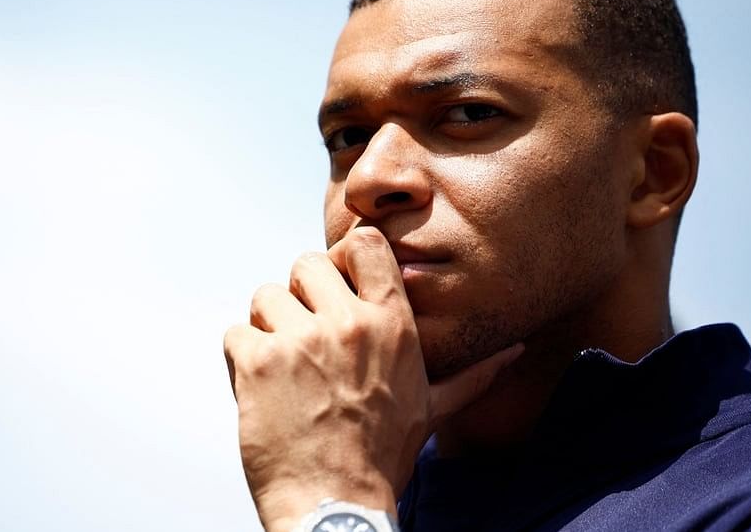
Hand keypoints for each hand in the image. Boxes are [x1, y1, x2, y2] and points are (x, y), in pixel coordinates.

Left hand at [224, 227, 522, 530]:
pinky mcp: (258, 362)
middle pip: (305, 264)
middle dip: (299, 296)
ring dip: (267, 328)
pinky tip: (262, 390)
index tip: (335, 287)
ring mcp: (300, 340)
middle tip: (304, 337)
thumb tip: (514, 353)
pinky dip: (241, 359)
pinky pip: (236, 334)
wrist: (336, 506)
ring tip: (283, 369)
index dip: (342, 258)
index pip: (364, 244)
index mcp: (392, 325)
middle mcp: (347, 324)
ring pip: (265, 297)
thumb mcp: (431, 409)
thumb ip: (472, 375)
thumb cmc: (381, 458)